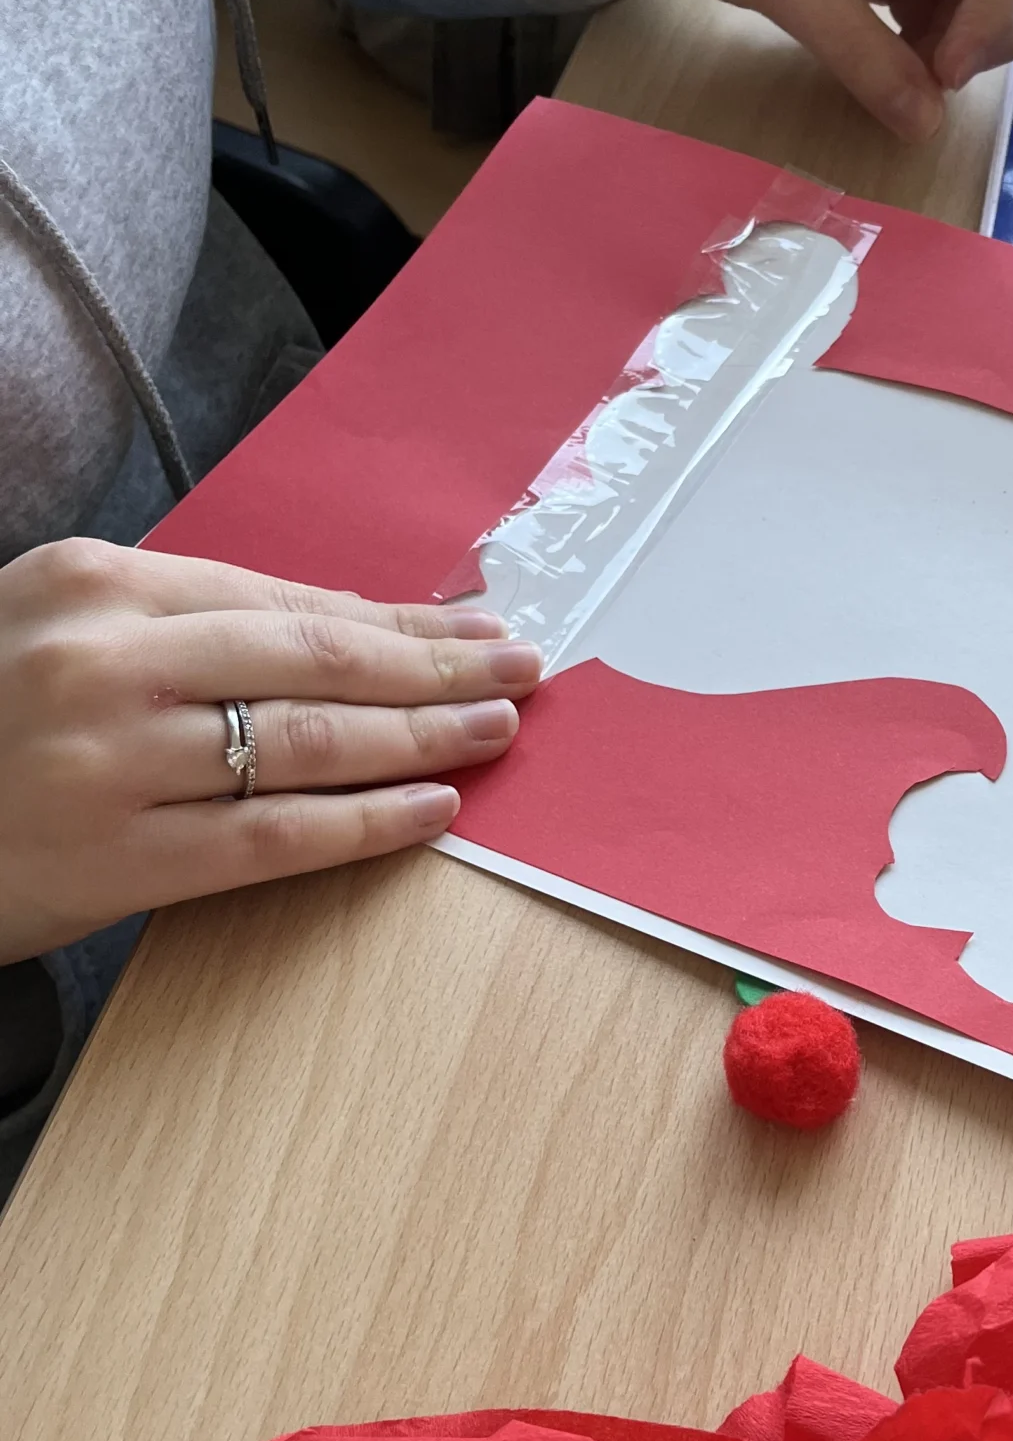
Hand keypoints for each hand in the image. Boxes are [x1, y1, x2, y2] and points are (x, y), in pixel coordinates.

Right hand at [0, 539, 541, 964]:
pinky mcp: (122, 857)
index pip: (281, 600)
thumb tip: (352, 633)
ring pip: (309, 742)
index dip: (392, 618)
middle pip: (313, 659)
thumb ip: (186, 625)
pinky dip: (366, 823)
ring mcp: (114, 761)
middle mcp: (105, 661)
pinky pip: (275, 836)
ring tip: (496, 730)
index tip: (469, 625)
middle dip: (433, 666)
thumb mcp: (63, 631)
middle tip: (521, 669)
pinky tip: (435, 810)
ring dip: (422, 737)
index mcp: (94, 583)